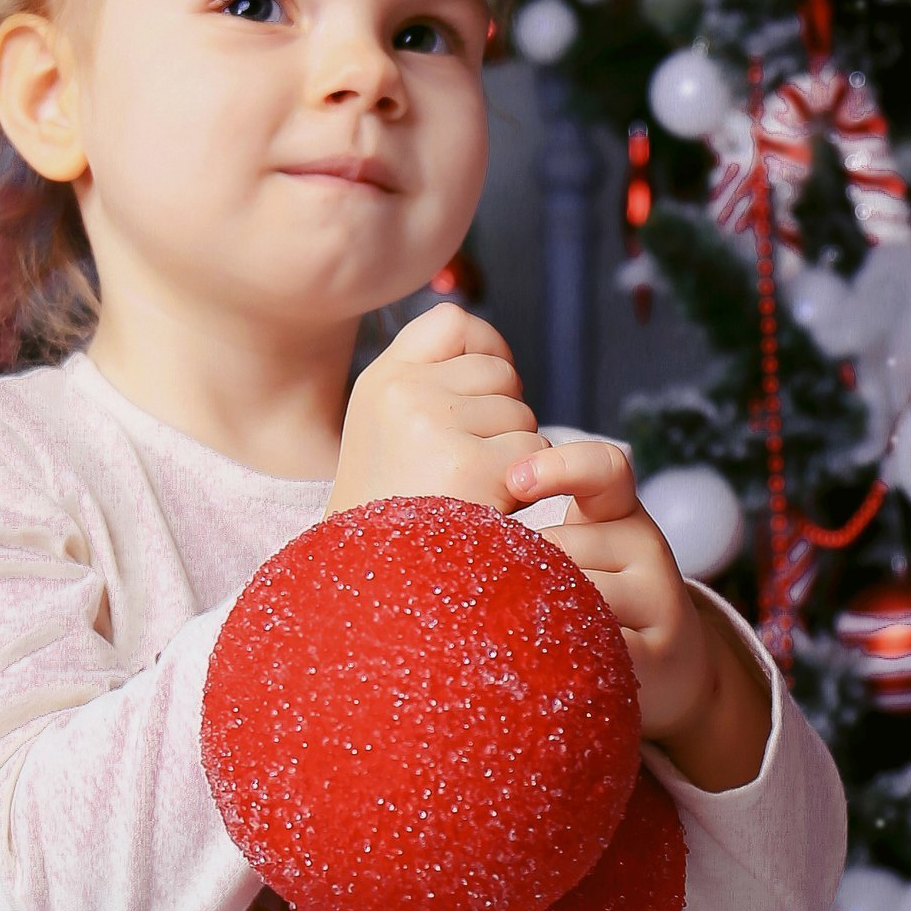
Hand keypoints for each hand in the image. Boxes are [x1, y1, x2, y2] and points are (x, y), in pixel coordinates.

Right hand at [328, 303, 548, 516]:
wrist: (375, 588)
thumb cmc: (394, 514)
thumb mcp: (388, 432)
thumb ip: (430, 385)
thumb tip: (495, 353)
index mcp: (380, 381)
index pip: (454, 322)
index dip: (485, 350)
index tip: (481, 395)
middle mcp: (401, 392)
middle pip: (498, 372)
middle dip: (500, 417)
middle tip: (464, 468)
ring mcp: (433, 425)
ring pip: (521, 415)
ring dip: (513, 456)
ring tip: (469, 493)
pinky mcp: (470, 465)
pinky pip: (534, 453)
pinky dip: (525, 486)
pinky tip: (486, 511)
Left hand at [503, 439, 714, 739]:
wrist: (665, 667)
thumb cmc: (585, 598)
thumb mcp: (567, 550)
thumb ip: (528, 533)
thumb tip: (449, 529)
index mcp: (618, 509)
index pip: (603, 468)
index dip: (561, 468)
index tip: (515, 481)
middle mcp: (646, 543)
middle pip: (562, 547)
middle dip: (524, 576)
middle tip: (515, 603)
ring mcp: (659, 597)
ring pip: (575, 597)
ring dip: (542, 621)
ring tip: (543, 639)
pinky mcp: (659, 652)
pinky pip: (595, 646)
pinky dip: (564, 657)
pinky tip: (554, 666)